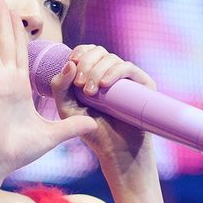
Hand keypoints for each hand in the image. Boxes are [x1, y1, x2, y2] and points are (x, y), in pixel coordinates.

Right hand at [0, 0, 98, 181]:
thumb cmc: (17, 152)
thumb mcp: (51, 136)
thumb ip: (71, 126)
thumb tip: (93, 124)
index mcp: (20, 87)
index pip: (23, 54)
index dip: (23, 35)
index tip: (26, 20)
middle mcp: (5, 81)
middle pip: (6, 43)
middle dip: (4, 21)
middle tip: (0, 0)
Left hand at [50, 44, 157, 167]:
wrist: (117, 151)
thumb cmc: (93, 131)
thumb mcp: (67, 109)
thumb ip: (59, 87)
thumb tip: (69, 63)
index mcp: (95, 74)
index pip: (88, 51)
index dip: (79, 53)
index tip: (72, 65)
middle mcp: (112, 73)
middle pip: (98, 51)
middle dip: (86, 64)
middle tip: (80, 86)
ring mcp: (128, 78)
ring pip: (111, 59)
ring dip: (96, 71)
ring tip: (90, 93)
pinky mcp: (143, 84)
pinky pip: (128, 68)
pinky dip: (114, 72)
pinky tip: (105, 85)